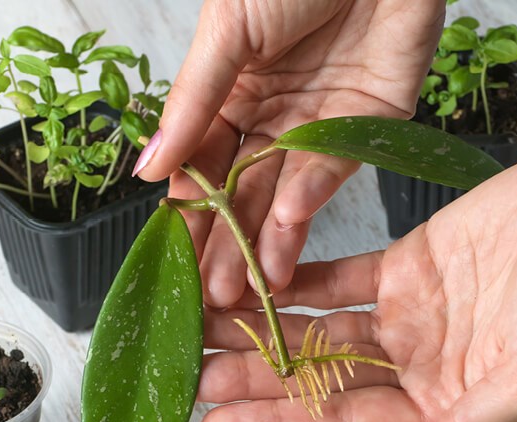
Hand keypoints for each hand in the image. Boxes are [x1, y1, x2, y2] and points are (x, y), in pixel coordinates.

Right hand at [135, 0, 446, 306]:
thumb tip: (148, 169)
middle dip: (227, 241)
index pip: (203, 164)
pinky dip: (310, 194)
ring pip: (287, 192)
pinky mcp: (369, 123)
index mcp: (231, 92)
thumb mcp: (225, 33)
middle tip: (212, 293)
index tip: (173, 254)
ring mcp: (321, 122)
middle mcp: (274, 114)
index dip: (189, 209)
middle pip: (244, 190)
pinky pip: (335, 167)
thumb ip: (192, 105)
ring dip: (269, 238)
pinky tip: (284, 223)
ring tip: (251, 287)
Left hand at [193, 134, 516, 421]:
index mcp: (445, 405)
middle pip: (318, 378)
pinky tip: (253, 279)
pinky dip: (296, 278)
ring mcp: (407, 314)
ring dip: (263, 328)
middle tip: (191, 377)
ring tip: (204, 328)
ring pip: (318, 328)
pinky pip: (339, 275)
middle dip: (254, 378)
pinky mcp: (406, 263)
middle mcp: (417, 365)